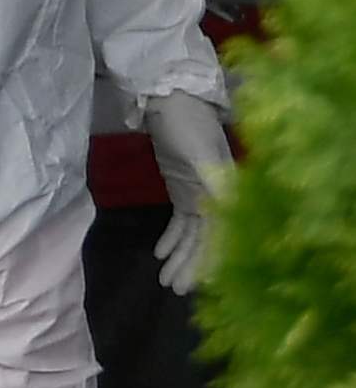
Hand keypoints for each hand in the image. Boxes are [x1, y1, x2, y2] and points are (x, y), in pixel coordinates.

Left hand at [150, 89, 235, 296]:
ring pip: (193, 233)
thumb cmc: (188, 124)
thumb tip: (227, 217)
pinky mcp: (183, 189)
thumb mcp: (202, 155)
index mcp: (227, 191)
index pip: (224, 234)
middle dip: (194, 264)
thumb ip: (215, 185)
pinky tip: (160, 254)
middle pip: (208, 238)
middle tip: (175, 289)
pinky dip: (172, 238)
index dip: (214, 259)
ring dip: (181, 256)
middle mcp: (218, 196)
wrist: (169, 97)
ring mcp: (200, 193)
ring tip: (166, 280)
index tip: (202, 284)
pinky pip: (181, 220)